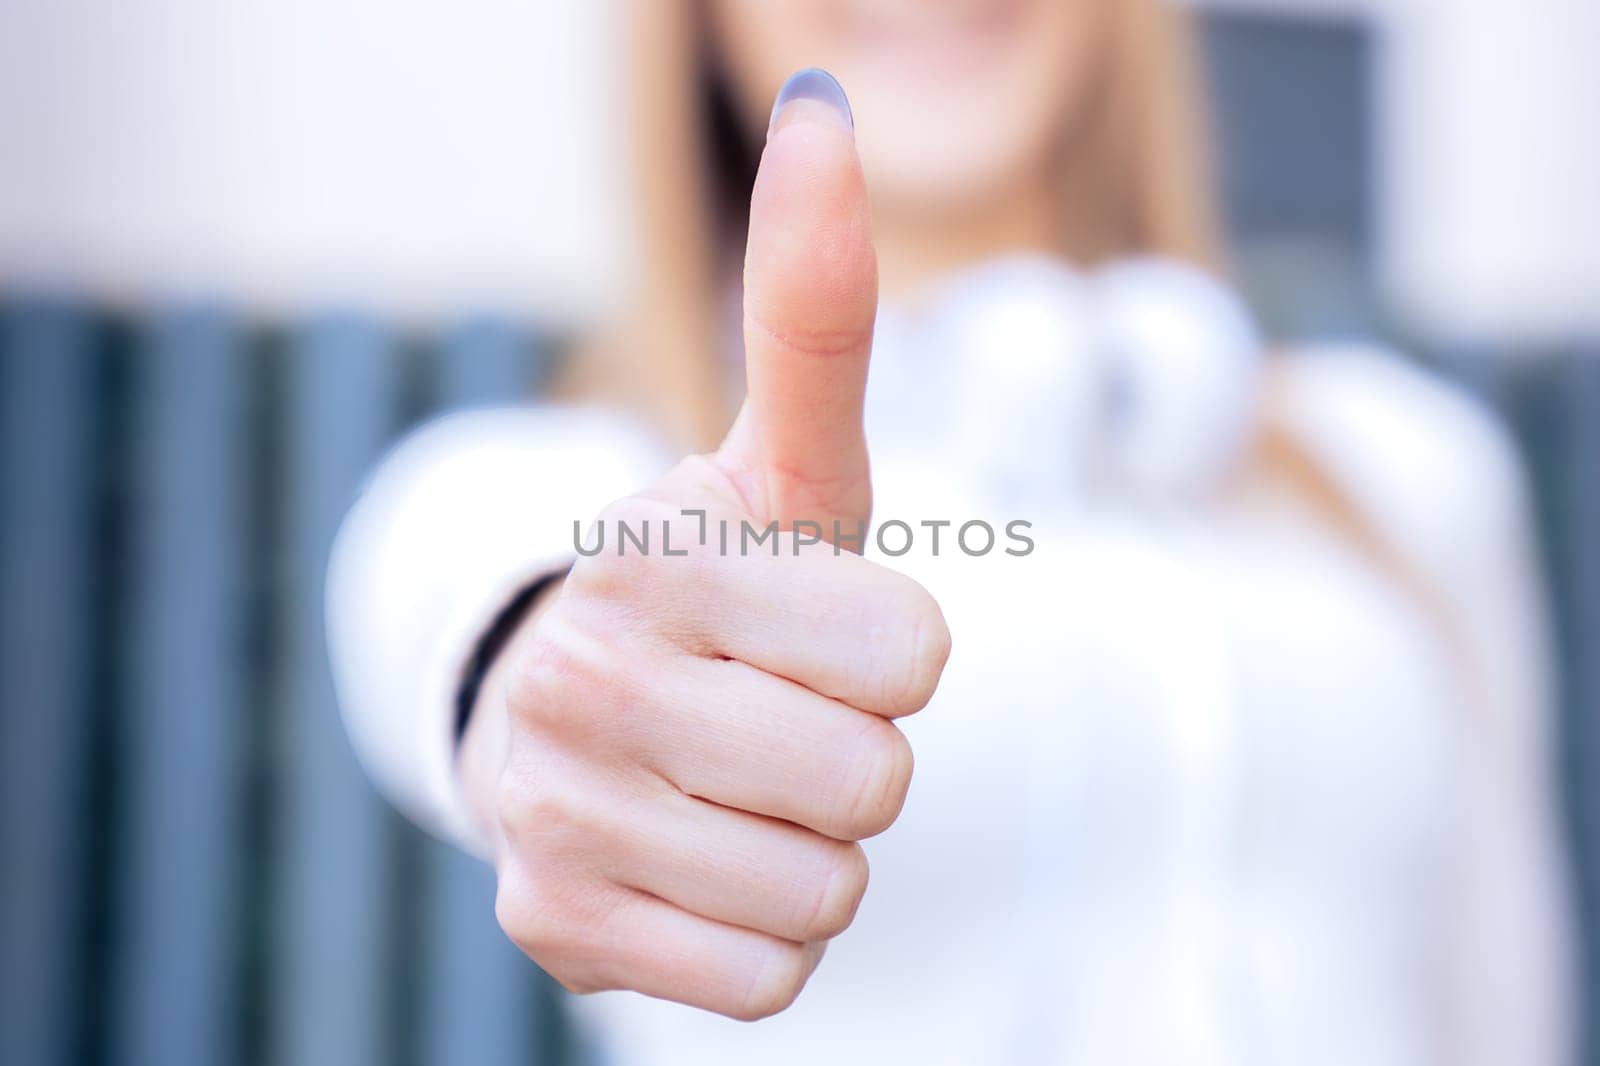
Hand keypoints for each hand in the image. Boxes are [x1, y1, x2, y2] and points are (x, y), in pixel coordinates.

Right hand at [466, 69, 950, 1019]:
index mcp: (657, 554)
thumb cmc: (723, 586)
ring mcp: (557, 814)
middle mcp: (584, 679)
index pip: (915, 656)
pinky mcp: (555, 927)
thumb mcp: (782, 463)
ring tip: (732, 785)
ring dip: (813, 848)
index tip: (815, 625)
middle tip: (773, 714)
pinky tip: (697, 861)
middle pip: (875, 783)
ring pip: (827, 892)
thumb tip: (825, 112)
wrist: (572, 705)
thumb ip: (815, 309)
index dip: (893, 650)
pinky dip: (764, 932)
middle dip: (857, 758)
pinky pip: (769, 977)